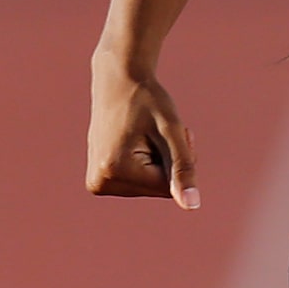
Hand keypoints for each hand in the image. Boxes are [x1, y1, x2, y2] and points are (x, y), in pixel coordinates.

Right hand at [87, 57, 199, 207]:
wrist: (118, 81)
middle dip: (169, 162)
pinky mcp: (99, 180)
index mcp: (114, 171)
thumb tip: (192, 206)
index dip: (180, 160)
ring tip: (146, 134)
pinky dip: (147, 163)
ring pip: (151, 186)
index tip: (170, 132)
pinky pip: (140, 181)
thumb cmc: (148, 100)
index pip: (169, 187)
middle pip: (158, 189)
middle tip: (158, 131)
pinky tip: (136, 141)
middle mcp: (100, 182)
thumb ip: (183, 168)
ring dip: (159, 161)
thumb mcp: (172, 131)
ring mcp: (97, 183)